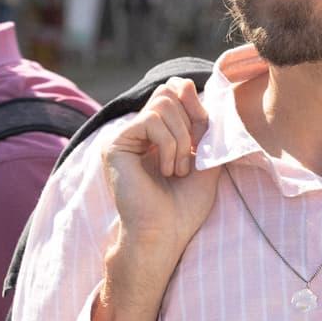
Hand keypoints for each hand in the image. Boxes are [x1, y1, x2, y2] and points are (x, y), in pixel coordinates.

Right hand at [102, 77, 220, 264]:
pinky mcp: (115, 144)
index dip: (192, 103)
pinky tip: (165, 170)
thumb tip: (188, 84)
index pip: (173, 93)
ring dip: (181, 139)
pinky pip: (151, 121)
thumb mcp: (206, 160)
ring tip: (178, 170)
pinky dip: (169, 145)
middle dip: (190, 122)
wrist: (164, 235)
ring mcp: (123, 137)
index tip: (204, 129)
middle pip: (167, 92)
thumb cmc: (183, 208)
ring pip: (162, 104)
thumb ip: (202, 124)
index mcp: (155, 135)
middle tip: (190, 158)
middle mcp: (136, 133)